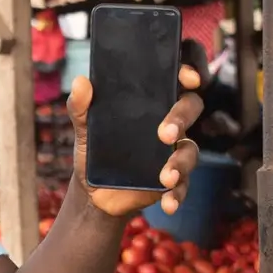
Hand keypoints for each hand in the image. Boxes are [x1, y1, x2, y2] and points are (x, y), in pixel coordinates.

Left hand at [67, 65, 203, 218]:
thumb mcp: (84, 127)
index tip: (187, 77)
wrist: (92, 189)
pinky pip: (184, 184)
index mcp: (151, 100)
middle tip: (164, 134)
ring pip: (191, 149)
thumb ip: (81, 106)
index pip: (178, 75)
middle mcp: (170, 120)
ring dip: (181, 162)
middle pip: (191, 107)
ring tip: (166, 176)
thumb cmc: (94, 148)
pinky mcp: (174, 177)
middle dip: (182, 117)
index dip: (190, 68)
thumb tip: (80, 82)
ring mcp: (174, 150)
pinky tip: (167, 204)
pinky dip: (177, 194)